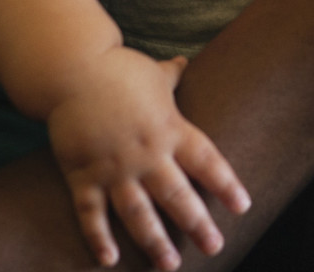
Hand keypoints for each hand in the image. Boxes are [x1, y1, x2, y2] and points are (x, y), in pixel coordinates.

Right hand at [47, 49, 250, 269]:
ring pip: (138, 212)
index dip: (225, 184)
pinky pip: (91, 213)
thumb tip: (184, 62)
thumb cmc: (116, 70)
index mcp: (170, 128)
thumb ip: (171, 76)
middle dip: (197, 224)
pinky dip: (98, 237)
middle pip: (177, 195)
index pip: (206, 161)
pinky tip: (109, 260)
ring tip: (170, 265)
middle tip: (215, 247)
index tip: (243, 206)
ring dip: (155, 241)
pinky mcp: (83, 174)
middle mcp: (146, 152)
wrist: (70, 69)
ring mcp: (114, 167)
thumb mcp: (152, 73)